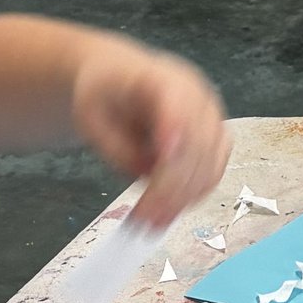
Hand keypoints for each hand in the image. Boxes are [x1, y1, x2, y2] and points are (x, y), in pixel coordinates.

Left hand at [70, 42, 230, 224]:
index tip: (163, 159)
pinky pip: (212, 174)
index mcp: (165, 78)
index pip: (179, 103)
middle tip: (144, 218)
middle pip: (198, 143)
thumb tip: (145, 172)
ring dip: (182, 198)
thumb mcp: (90, 111)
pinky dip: (192, 197)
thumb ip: (115, 143)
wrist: (120, 80)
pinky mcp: (213, 142)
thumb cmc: (104, 92)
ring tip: (152, 223)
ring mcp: (210, 120)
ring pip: (210, 164)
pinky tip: (167, 212)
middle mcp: (198, 97)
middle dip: (172, 185)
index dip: (176, 131)